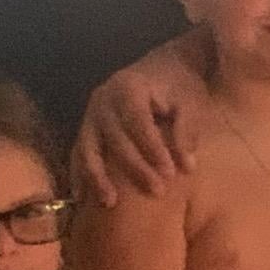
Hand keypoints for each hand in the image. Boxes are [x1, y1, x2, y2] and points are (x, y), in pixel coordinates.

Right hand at [71, 43, 209, 205]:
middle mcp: (103, 100)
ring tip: (110, 203)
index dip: (153, 149)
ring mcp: (90, 114)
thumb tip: (187, 167)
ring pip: (89, 148)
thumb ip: (187, 130)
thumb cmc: (179, 85)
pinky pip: (79, 152)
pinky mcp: (87, 127)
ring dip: (97, 177)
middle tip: (157, 191)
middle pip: (115, 140)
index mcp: (128, 88)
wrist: (162, 66)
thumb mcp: (190, 101)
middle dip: (135, 168)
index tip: (171, 173)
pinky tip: (82, 197)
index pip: (139, 124)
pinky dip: (79, 174)